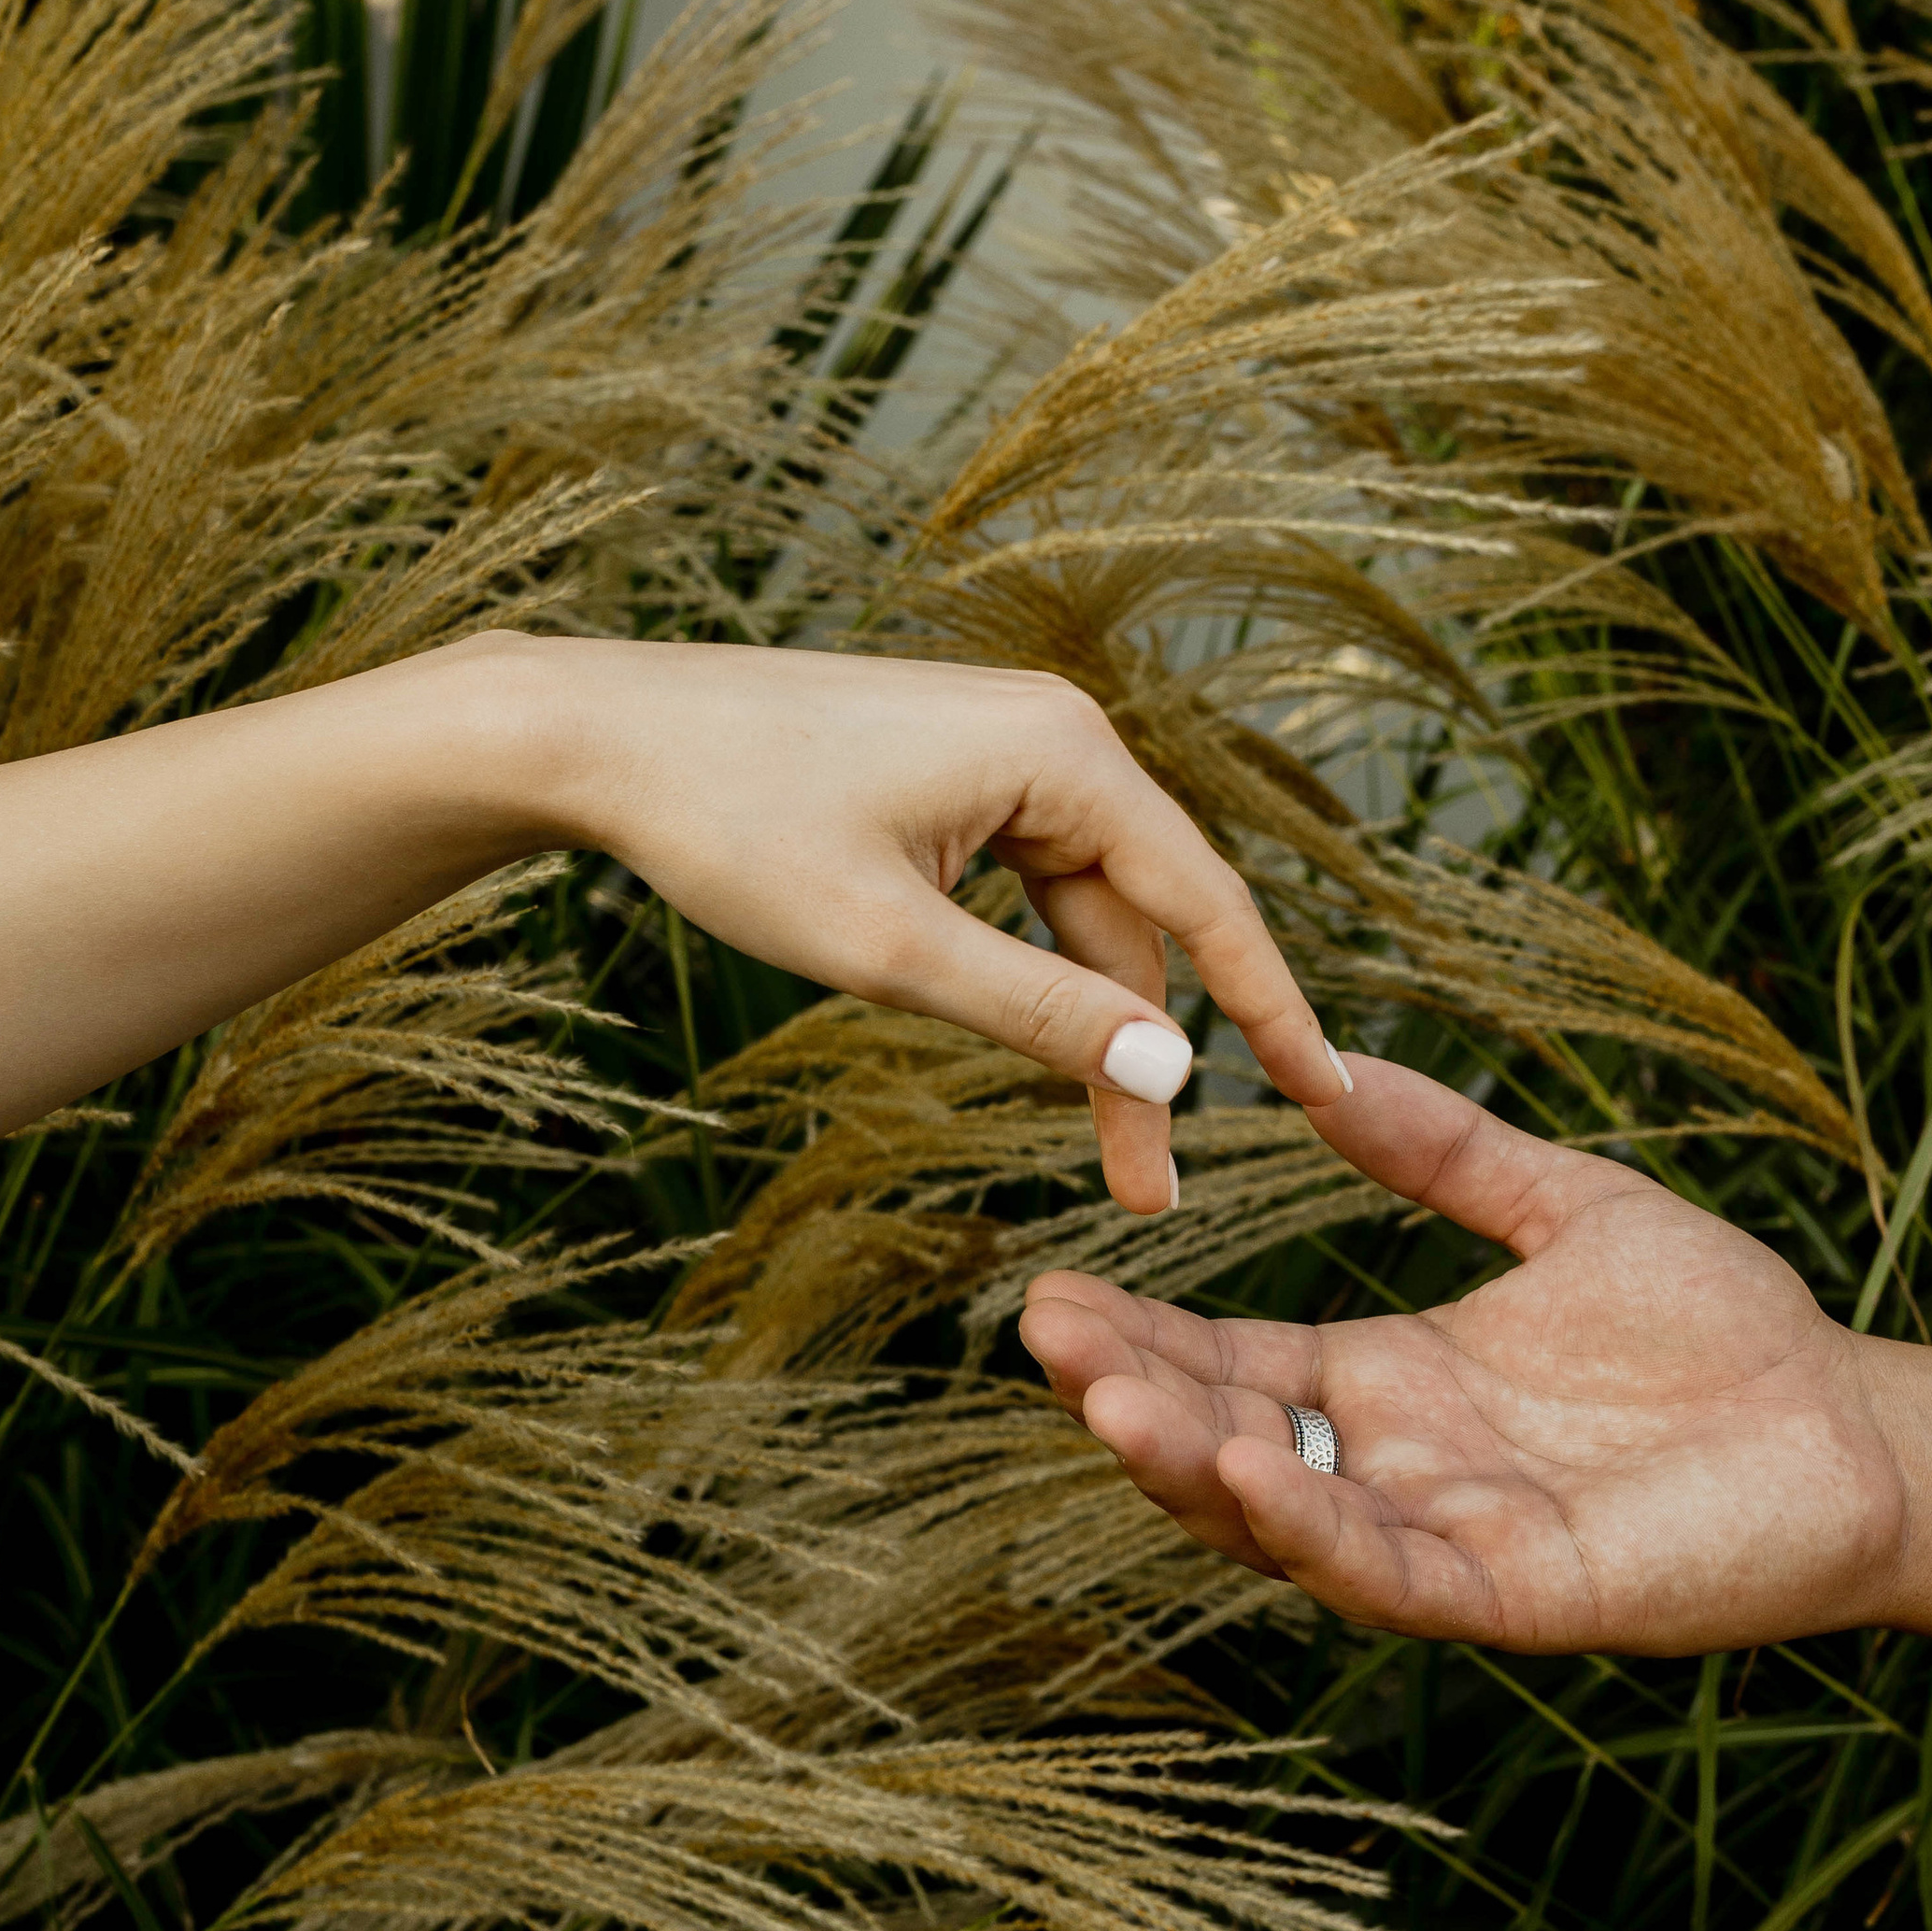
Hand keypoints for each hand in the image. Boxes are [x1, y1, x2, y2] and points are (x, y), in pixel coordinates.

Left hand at [0, 635, 1347, 1195]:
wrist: (597, 738)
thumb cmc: (732, 828)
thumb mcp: (891, 949)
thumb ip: (1039, 1012)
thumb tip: (1171, 1074)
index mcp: (1065, 755)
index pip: (1208, 903)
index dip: (1275, 1011)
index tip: (1335, 1099)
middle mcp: (1057, 734)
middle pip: (1143, 923)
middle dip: (1148, 1058)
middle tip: (1147, 1196)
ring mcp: (1004, 750)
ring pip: (1082, 918)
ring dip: (1084, 1027)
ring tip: (1094, 1152)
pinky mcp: (954, 773)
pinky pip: (1027, 891)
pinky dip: (1031, 974)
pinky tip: (1022, 1047)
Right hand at [1020, 1054, 1904, 1651]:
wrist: (1856, 1422)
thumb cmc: (1724, 1327)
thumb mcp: (1564, 1206)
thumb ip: (1443, 1148)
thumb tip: (1322, 1066)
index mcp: (1392, 1380)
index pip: (1231, 1364)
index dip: (1142, 1338)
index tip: (1049, 1292)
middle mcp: (1397, 1467)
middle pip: (1228, 1441)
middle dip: (1133, 1398)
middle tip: (1048, 1339)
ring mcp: (1447, 1538)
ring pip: (1285, 1519)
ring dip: (1192, 1469)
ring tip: (1111, 1406)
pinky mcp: (1517, 1595)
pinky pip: (1391, 1572)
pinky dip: (1314, 1528)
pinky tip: (1255, 1465)